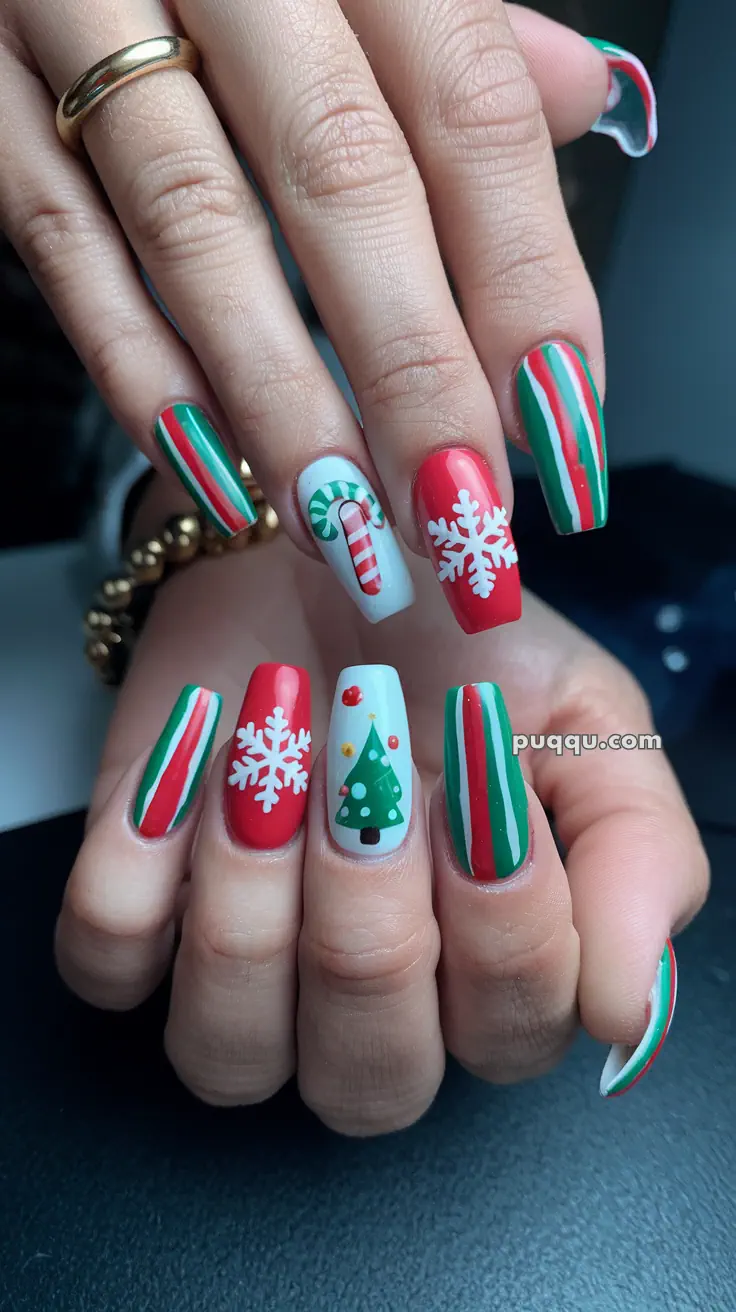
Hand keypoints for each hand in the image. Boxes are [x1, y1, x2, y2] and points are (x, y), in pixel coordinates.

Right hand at [1, 0, 654, 632]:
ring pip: (195, 224)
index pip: (468, 108)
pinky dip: (139, 368)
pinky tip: (214, 470)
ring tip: (347, 527)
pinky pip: (60, 241)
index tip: (560, 426)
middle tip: (460, 516)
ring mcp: (80, 13)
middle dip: (413, 373)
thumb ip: (464, 31)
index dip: (526, 280)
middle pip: (342, 177)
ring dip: (280, 400)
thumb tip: (577, 98)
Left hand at [56, 485, 707, 1133]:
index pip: (516, 1030)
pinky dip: (142, 862)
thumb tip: (625, 1011)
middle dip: (370, 917)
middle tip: (371, 766)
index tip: (483, 760)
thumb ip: (637, 853)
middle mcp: (368, 1006)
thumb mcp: (585, 718)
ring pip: (227, 1053)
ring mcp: (242, 978)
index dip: (505, 911)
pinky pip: (110, 963)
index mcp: (493, 973)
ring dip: (251, 895)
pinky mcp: (135, 919)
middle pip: (371, 1077)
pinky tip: (191, 759)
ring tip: (269, 754)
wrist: (320, 554)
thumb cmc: (459, 643)